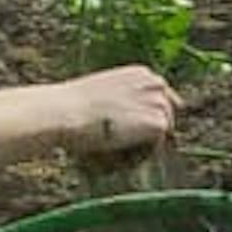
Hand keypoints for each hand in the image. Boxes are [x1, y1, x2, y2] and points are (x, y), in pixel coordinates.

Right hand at [54, 69, 176, 161]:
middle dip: (151, 133)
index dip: (149, 116)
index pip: (161, 97)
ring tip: (112, 155)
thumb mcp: (97, 95)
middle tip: (129, 151)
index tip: (139, 131)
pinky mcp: (159, 124)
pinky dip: (137, 157)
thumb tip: (118, 119)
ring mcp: (161, 102)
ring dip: (142, 147)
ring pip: (159, 135)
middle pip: (166, 116)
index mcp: (142, 74)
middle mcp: (156, 84)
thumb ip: (116, 102)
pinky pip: (153, 149)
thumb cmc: (67, 107)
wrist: (65, 111)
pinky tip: (115, 155)